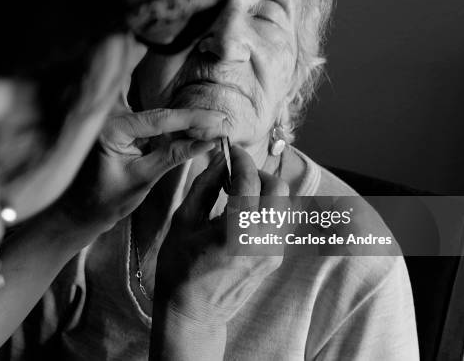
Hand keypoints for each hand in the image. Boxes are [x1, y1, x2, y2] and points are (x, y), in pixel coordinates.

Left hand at [59, 107, 228, 234]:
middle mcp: (112, 118)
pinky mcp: (126, 130)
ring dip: (188, 124)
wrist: (81, 211)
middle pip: (163, 113)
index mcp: (111, 128)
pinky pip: (156, 126)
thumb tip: (207, 142)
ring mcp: (118, 122)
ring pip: (162, 118)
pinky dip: (177, 131)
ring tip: (216, 131)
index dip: (194, 118)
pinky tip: (198, 135)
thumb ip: (174, 155)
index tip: (220, 119)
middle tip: (223, 124)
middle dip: (194, 118)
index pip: (160, 118)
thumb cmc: (104, 199)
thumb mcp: (143, 178)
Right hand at [155, 146, 289, 325]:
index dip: (240, 159)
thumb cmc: (179, 269)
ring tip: (239, 193)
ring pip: (283, 205)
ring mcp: (273, 251)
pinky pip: (279, 222)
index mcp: (236, 230)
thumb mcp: (184, 222)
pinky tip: (243, 213)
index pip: (249, 180)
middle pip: (278, 189)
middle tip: (236, 173)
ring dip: (264, 191)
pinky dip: (266, 209)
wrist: (193, 313)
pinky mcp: (274, 259)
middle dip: (258, 173)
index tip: (230, 149)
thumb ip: (205, 186)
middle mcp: (262, 240)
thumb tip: (218, 160)